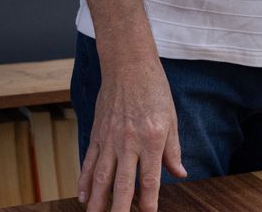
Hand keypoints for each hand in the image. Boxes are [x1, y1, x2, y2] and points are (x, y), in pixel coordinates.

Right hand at [78, 57, 186, 211]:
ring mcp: (110, 139)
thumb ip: (173, 149)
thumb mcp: (171, 118)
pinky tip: (82, 196)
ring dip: (97, 202)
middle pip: (122, 185)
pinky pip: (88, 162)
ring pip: (101, 178)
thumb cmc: (154, 89)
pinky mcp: (97, 133)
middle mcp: (129, 142)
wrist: (129, 64)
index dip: (149, 203)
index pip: (150, 180)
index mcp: (152, 139)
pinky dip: (84, 181)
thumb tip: (180, 173)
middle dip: (119, 211)